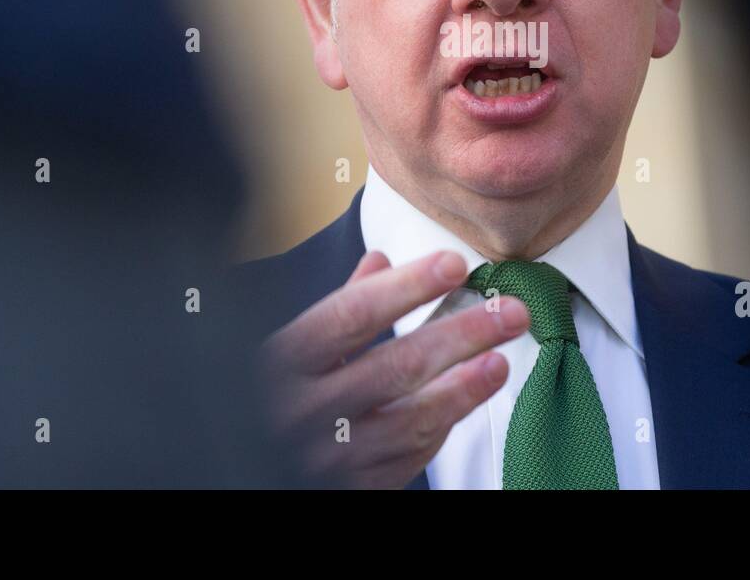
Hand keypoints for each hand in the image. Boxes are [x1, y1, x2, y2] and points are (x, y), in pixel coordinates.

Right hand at [258, 248, 528, 487]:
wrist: (239, 462)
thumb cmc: (268, 396)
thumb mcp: (287, 348)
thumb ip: (338, 307)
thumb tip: (381, 259)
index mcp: (282, 361)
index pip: (353, 315)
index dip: (407, 288)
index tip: (454, 264)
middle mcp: (302, 410)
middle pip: (395, 366)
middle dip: (461, 336)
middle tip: (510, 311)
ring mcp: (327, 456)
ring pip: (410, 422)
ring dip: (463, 389)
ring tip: (500, 359)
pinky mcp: (351, 489)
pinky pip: (407, 459)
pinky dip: (439, 428)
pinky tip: (464, 400)